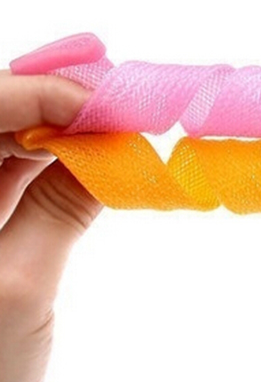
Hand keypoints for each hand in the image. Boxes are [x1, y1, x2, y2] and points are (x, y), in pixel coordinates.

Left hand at [0, 70, 100, 381]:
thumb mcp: (21, 290)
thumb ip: (63, 207)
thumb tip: (117, 146)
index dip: (44, 90)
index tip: (112, 104)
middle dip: (58, 97)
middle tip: (128, 98)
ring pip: (5, 138)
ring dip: (62, 125)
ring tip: (125, 118)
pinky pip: (10, 173)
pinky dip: (54, 161)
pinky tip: (97, 153)